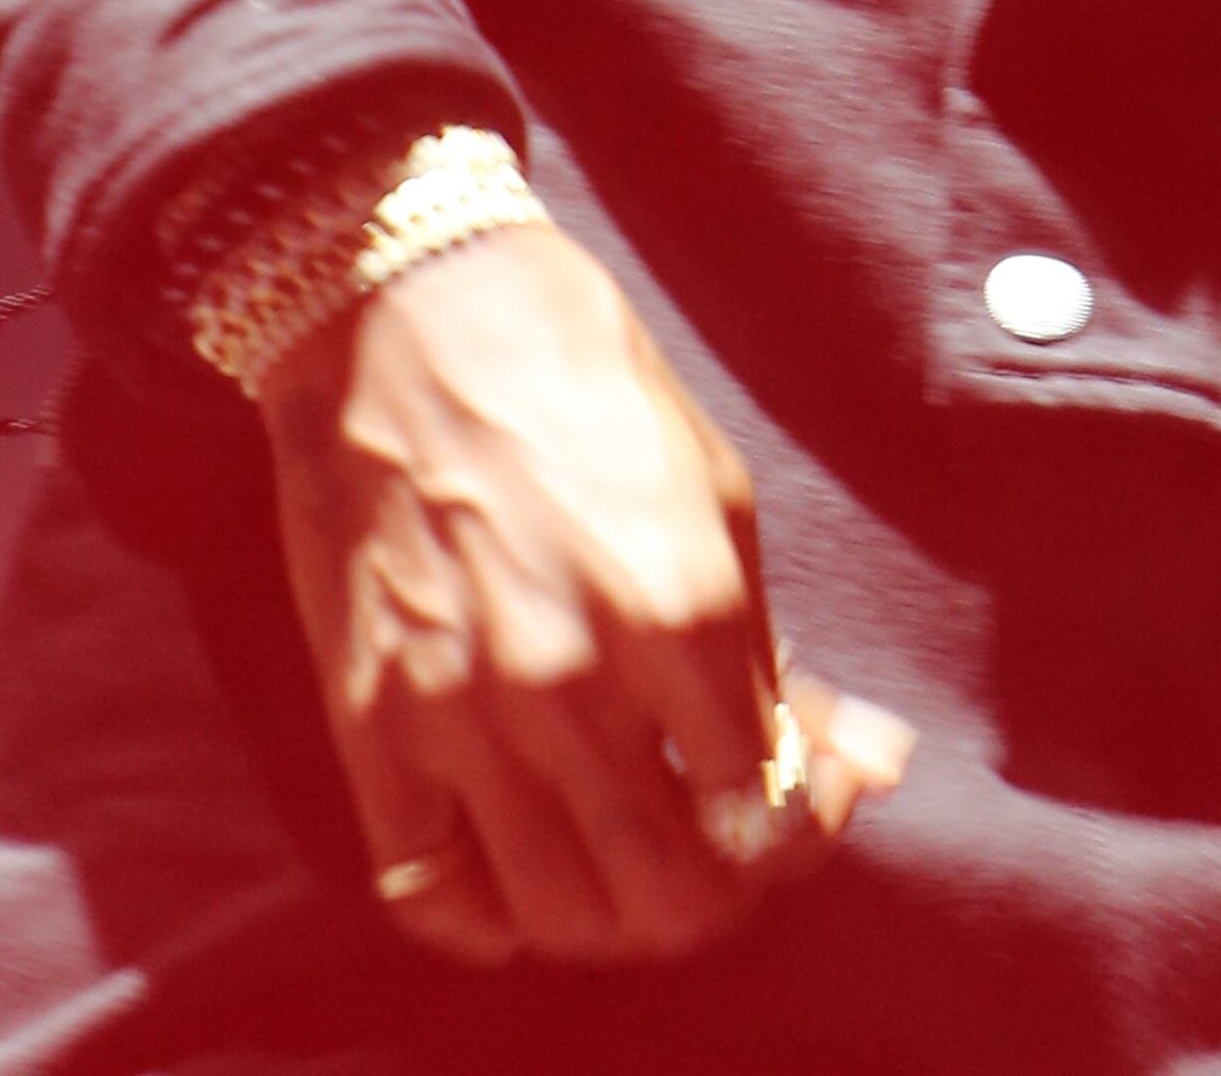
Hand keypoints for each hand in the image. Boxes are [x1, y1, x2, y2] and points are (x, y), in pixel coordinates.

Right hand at [259, 214, 911, 967]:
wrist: (405, 303)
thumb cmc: (578, 375)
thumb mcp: (715, 488)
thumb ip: (766, 645)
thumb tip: (849, 758)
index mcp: (681, 608)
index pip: (768, 816)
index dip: (799, 828)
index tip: (796, 799)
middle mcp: (576, 680)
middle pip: (672, 899)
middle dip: (716, 896)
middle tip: (716, 850)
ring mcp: (464, 714)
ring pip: (560, 918)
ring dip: (609, 918)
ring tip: (624, 866)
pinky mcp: (371, 725)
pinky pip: (432, 897)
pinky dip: (485, 916)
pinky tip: (517, 873)